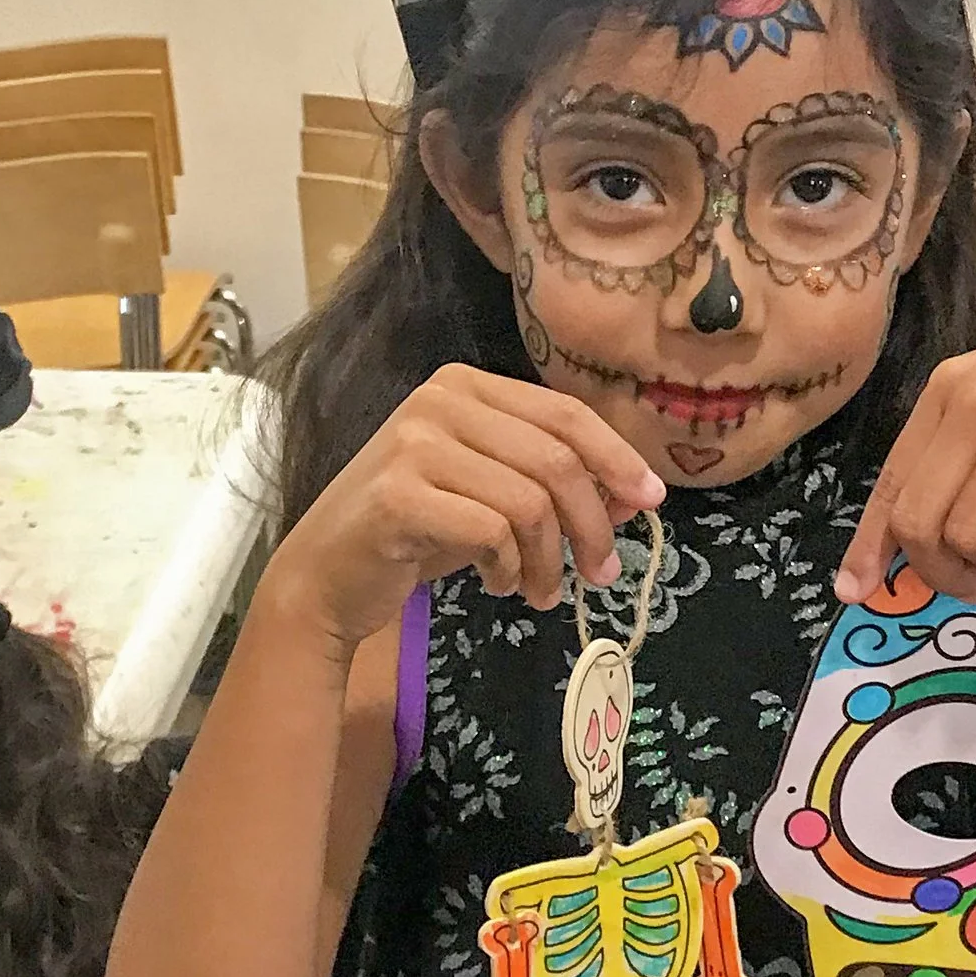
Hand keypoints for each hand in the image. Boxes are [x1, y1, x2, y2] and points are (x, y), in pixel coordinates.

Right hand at [268, 365, 668, 652]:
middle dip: (592, 523)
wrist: (325, 578)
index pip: (565, 414)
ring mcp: (414, 444)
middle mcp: (438, 401)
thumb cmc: (414, 534)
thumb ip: (552, 484)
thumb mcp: (491, 496)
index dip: (616, 458)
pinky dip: (508, 569)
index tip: (650, 502)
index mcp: (466, 385)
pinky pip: (492, 532)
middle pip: (556, 460)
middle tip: (603, 573)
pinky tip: (498, 585)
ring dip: (548, 559)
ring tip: (538, 591)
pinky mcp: (399, 495)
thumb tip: (634, 495)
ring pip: (530, 502)